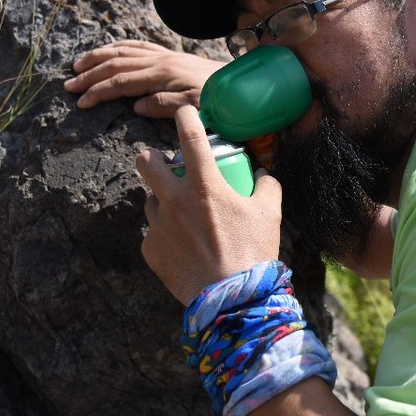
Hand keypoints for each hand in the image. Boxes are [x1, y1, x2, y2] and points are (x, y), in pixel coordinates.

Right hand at [64, 40, 224, 115]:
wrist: (241, 85)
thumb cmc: (220, 101)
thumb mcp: (196, 109)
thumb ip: (167, 106)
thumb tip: (137, 106)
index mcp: (163, 75)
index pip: (121, 82)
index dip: (98, 91)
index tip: (80, 102)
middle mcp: (161, 60)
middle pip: (116, 64)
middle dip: (90, 74)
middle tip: (68, 84)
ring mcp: (165, 55)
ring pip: (124, 51)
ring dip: (99, 56)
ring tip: (78, 64)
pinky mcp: (170, 54)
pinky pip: (139, 45)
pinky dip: (119, 46)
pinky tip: (109, 50)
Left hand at [135, 105, 283, 303]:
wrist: (232, 300)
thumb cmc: (253, 253)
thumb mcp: (270, 214)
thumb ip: (267, 185)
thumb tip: (263, 173)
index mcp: (203, 185)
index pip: (189, 135)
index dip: (185, 116)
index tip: (186, 115)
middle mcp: (174, 200)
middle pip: (145, 162)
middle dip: (152, 158)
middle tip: (168, 168)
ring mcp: (158, 225)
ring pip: (150, 200)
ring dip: (163, 202)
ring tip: (185, 218)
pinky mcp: (150, 249)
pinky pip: (154, 234)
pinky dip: (166, 236)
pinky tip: (185, 248)